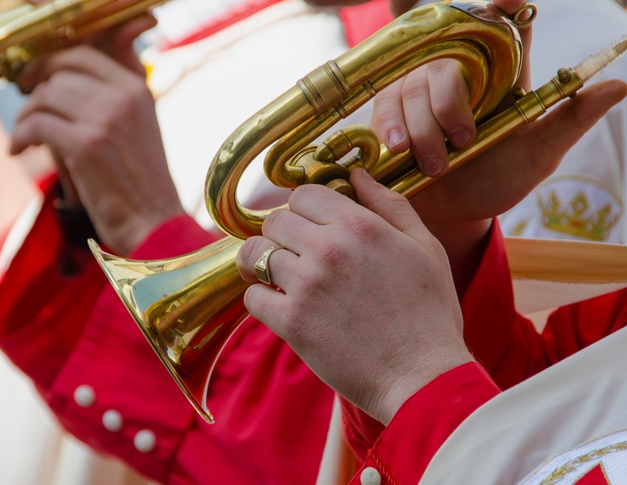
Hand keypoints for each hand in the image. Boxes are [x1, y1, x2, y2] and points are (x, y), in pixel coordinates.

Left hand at [10, 15, 183, 255]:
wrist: (156, 224)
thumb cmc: (143, 185)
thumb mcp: (137, 130)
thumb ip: (110, 103)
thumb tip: (57, 86)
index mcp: (138, 89)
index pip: (82, 56)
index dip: (50, 65)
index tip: (33, 82)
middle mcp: (123, 96)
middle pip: (59, 77)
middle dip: (36, 98)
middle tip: (28, 120)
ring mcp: (105, 118)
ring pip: (44, 98)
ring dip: (25, 119)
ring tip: (25, 141)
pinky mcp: (86, 144)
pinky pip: (36, 124)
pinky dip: (20, 137)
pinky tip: (19, 151)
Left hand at [236, 168, 473, 424]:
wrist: (423, 377)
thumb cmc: (429, 313)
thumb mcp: (425, 247)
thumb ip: (389, 204)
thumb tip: (356, 174)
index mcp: (360, 226)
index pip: (304, 194)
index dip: (304, 208)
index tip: (309, 226)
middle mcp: (328, 248)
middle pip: (274, 220)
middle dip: (282, 234)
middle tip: (295, 254)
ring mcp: (306, 285)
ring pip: (256, 254)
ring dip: (265, 264)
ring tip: (281, 277)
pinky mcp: (291, 322)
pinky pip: (252, 296)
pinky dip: (261, 299)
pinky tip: (280, 305)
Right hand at [371, 0, 626, 292]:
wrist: (451, 216)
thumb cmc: (496, 182)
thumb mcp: (538, 155)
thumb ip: (569, 120)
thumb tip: (619, 86)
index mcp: (501, 79)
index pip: (506, 26)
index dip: (505, 3)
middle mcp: (459, 78)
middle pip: (449, 62)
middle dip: (451, 105)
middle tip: (463, 144)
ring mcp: (422, 94)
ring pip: (414, 86)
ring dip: (423, 128)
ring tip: (437, 165)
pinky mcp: (392, 113)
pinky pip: (386, 106)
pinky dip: (392, 128)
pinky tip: (400, 150)